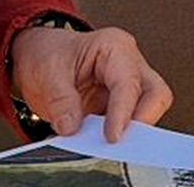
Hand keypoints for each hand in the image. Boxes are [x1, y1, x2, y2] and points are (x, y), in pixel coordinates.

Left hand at [10, 24, 171, 142]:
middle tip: (123, 142)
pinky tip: (99, 144)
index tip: (112, 137)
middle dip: (144, 120)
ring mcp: (127, 86)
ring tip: (104, 145)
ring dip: (130, 131)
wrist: (37, 56)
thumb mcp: (47, 72)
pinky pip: (128, 124)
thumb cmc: (48, 53)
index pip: (129, 83)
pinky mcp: (118, 106)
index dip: (122, 113)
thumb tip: (72, 128)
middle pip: (156, 94)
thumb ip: (60, 100)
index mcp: (114, 47)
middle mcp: (128, 65)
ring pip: (149, 110)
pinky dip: (117, 136)